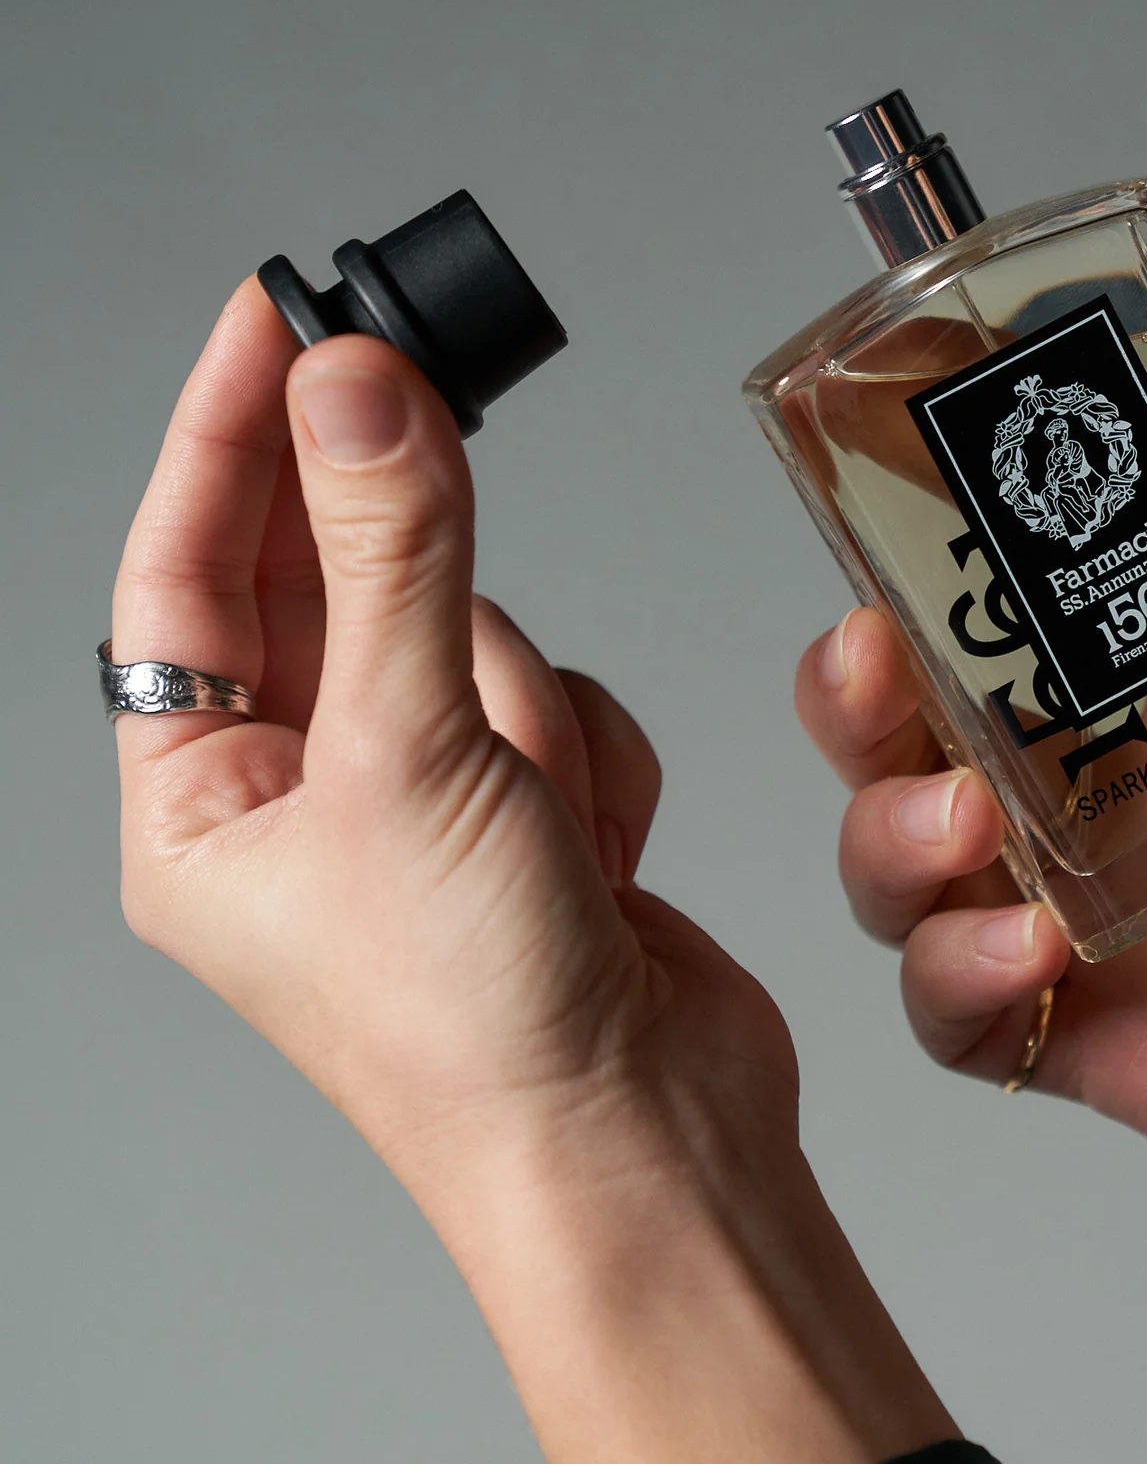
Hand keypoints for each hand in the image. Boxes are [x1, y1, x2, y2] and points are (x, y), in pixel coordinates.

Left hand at [113, 283, 951, 1463]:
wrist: (643, 1148)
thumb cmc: (481, 1032)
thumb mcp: (414, 759)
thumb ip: (395, 558)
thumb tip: (359, 391)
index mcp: (206, 813)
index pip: (185, 578)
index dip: (224, 437)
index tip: (276, 315)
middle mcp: (309, 807)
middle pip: (336, 591)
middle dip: (395, 549)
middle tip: (419, 399)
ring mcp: (433, 812)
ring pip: (479, 643)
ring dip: (525, 703)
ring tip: (540, 812)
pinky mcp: (540, 821)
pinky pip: (566, 707)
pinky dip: (593, 758)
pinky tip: (596, 852)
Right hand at [796, 371, 1146, 1402]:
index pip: (1000, 640)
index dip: (916, 590)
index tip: (893, 531)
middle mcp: (1111, 817)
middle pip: (909, 752)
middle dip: (851, 711)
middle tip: (871, 665)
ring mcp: (1099, 935)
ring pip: (905, 885)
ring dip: (889, 841)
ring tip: (967, 822)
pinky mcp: (1109, 1048)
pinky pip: (965, 1023)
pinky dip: (953, 979)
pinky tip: (1027, 946)